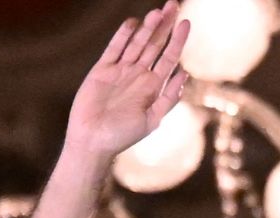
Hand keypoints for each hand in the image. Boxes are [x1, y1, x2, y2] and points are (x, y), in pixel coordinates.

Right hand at [63, 1, 190, 159]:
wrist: (93, 141)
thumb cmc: (124, 135)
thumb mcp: (153, 119)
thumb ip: (169, 97)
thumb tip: (185, 74)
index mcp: (154, 86)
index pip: (170, 57)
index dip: (178, 40)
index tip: (186, 22)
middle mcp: (139, 75)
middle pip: (155, 44)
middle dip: (165, 26)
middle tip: (174, 5)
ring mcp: (121, 71)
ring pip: (137, 43)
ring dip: (148, 27)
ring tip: (158, 12)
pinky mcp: (102, 70)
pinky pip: (114, 48)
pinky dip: (123, 36)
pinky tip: (133, 23)